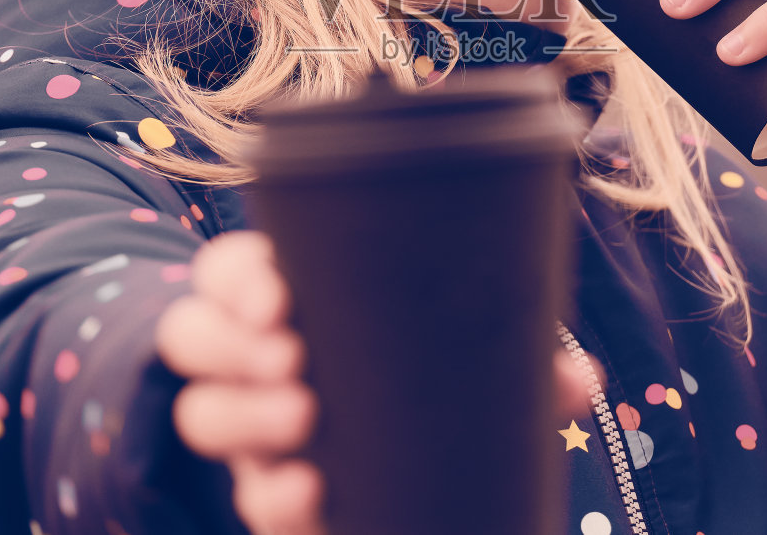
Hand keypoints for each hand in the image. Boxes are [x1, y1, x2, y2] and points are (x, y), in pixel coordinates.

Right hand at [156, 231, 598, 534]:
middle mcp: (247, 359)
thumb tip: (575, 377)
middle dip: (231, 343)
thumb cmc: (424, 371)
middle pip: (191, 334)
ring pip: (199, 413)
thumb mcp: (456, 351)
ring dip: (242, 414)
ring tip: (303, 416)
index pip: (226, 271)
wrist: (410, 467)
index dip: (237, 279)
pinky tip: (309, 491)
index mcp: (281, 299)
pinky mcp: (266, 491)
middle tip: (291, 353)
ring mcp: (248, 428)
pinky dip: (273, 495)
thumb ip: (510, 353)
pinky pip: (248, 496)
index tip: (279, 296)